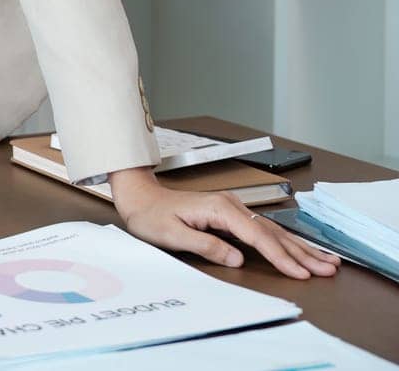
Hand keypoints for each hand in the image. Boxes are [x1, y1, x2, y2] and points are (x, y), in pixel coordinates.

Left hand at [110, 167, 338, 278]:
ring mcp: (233, 208)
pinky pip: (264, 230)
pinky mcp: (232, 214)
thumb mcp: (173, 235)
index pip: (258, 237)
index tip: (300, 272)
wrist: (141, 198)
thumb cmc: (152, 216)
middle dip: (302, 252)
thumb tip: (237, 258)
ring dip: (300, 246)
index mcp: (220, 209)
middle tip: (328, 268)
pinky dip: (285, 241)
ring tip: (326, 260)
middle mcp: (232, 206)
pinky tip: (299, 248)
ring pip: (273, 230)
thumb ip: (206, 246)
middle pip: (273, 232)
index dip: (281, 257)